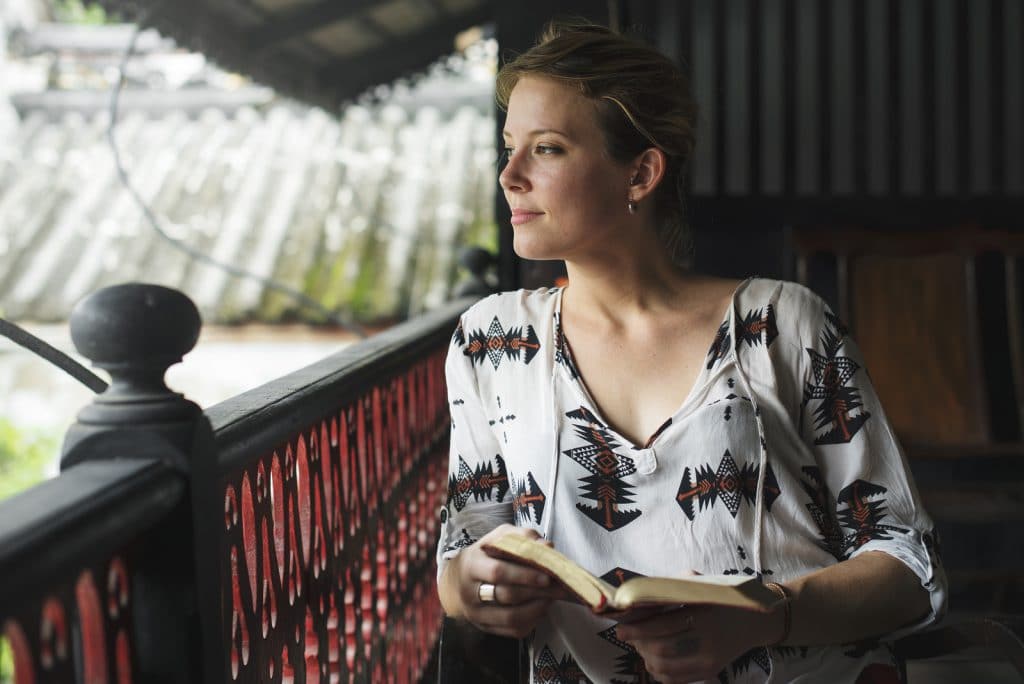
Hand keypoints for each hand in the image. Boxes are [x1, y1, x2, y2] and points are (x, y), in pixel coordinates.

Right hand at [442, 524, 562, 637]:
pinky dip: (532, 621)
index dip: (524, 575)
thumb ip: (522, 538)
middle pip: (507, 596)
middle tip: (559, 587)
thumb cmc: (486, 554)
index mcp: (471, 564)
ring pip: (511, 618)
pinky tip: (541, 609)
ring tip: (552, 598)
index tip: (547, 576)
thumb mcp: (499, 537)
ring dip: (537, 609)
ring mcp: (475, 613)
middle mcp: (469, 592)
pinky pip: (513, 631)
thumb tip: (547, 546)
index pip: (498, 572)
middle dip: (536, 592)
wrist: (459, 579)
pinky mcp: (485, 627)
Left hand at [615, 603, 783, 683]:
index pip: (662, 625)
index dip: (637, 629)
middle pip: (661, 648)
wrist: (753, 621)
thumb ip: (672, 588)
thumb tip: (638, 595)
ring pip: (666, 666)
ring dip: (646, 658)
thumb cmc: (720, 599)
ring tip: (641, 646)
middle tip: (629, 636)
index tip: (620, 629)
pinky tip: (652, 661)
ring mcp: (709, 659)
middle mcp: (707, 639)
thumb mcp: (701, 586)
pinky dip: (658, 672)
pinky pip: (676, 679)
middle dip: (639, 643)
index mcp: (702, 614)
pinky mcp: (710, 671)